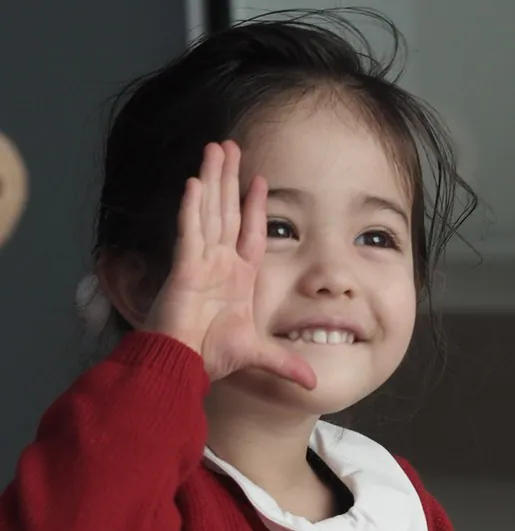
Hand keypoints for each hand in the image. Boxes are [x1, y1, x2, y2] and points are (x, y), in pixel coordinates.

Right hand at [145, 140, 315, 389]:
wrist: (183, 365)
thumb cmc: (211, 356)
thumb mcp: (258, 354)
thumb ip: (285, 362)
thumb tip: (313, 382)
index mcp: (236, 277)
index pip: (248, 232)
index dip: (254, 206)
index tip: (260, 179)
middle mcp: (218, 264)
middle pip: (225, 211)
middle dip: (228, 178)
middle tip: (230, 145)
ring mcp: (199, 263)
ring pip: (207, 211)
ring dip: (210, 180)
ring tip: (215, 149)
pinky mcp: (183, 269)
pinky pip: (188, 232)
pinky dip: (191, 208)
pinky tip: (194, 182)